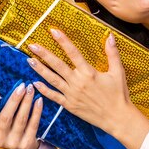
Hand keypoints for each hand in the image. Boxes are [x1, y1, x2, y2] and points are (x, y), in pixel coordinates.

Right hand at [0, 83, 42, 148]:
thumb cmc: (1, 129)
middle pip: (6, 118)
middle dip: (14, 100)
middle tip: (21, 85)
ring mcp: (13, 143)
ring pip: (21, 120)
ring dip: (26, 103)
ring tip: (30, 89)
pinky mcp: (27, 143)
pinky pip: (33, 125)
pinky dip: (36, 112)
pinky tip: (39, 100)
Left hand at [26, 28, 148, 148]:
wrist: (117, 118)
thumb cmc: (119, 95)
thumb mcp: (118, 72)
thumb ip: (113, 53)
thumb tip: (110, 36)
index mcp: (89, 73)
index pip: (73, 52)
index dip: (63, 40)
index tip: (53, 31)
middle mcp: (78, 82)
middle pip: (57, 65)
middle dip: (44, 54)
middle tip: (32, 45)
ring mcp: (72, 94)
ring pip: (52, 79)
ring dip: (40, 69)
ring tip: (29, 60)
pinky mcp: (70, 105)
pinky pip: (54, 96)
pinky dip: (44, 90)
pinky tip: (34, 83)